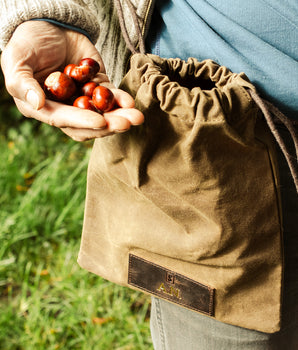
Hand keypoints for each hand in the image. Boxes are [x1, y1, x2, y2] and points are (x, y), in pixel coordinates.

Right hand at [1, 20, 143, 140]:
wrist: (48, 24)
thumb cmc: (27, 42)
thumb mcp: (16, 59)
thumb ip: (22, 82)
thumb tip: (37, 104)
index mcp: (44, 108)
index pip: (64, 120)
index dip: (82, 122)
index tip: (101, 122)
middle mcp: (65, 109)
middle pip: (88, 125)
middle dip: (108, 125)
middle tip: (127, 123)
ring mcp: (83, 99)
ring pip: (104, 115)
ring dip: (120, 117)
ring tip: (137, 117)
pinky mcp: (98, 87)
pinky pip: (111, 97)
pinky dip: (121, 100)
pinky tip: (130, 102)